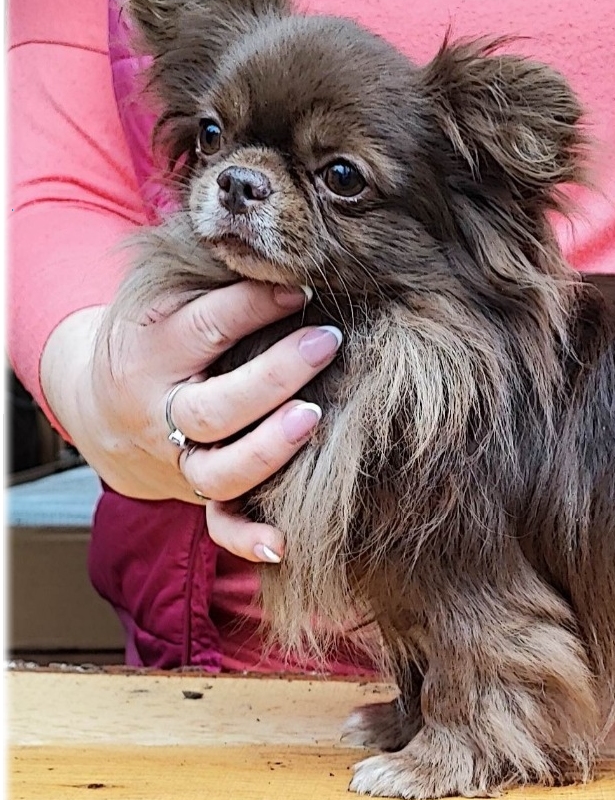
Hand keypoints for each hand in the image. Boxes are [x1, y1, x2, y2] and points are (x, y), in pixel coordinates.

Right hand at [41, 282, 342, 563]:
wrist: (103, 403)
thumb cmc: (156, 333)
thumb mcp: (164, 295)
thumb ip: (214, 280)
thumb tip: (284, 258)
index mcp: (149, 351)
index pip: (203, 330)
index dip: (254, 308)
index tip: (302, 289)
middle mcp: (159, 412)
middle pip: (214, 407)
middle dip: (274, 376)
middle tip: (326, 342)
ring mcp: (177, 460)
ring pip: (220, 470)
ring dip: (270, 449)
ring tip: (314, 416)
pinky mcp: (194, 491)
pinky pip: (218, 523)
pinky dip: (246, 537)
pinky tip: (283, 541)